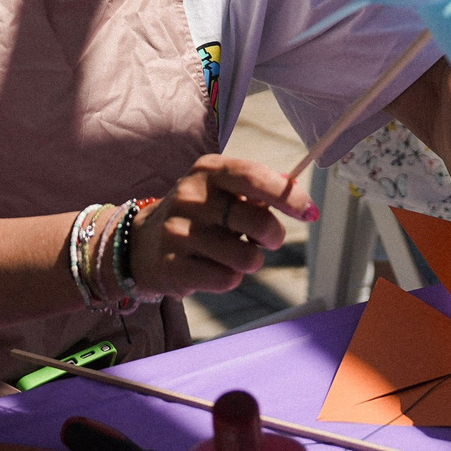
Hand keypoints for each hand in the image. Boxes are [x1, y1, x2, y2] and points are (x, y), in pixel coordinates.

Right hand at [131, 156, 310, 296]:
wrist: (141, 243)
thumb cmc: (197, 215)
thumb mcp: (220, 190)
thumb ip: (258, 188)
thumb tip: (297, 190)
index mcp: (208, 171)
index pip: (255, 177)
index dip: (288, 196)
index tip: (309, 212)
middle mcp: (191, 196)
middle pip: (258, 221)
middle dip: (273, 236)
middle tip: (265, 241)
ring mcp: (178, 231)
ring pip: (246, 257)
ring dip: (250, 261)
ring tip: (233, 255)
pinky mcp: (171, 265)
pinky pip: (225, 280)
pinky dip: (230, 279)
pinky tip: (213, 269)